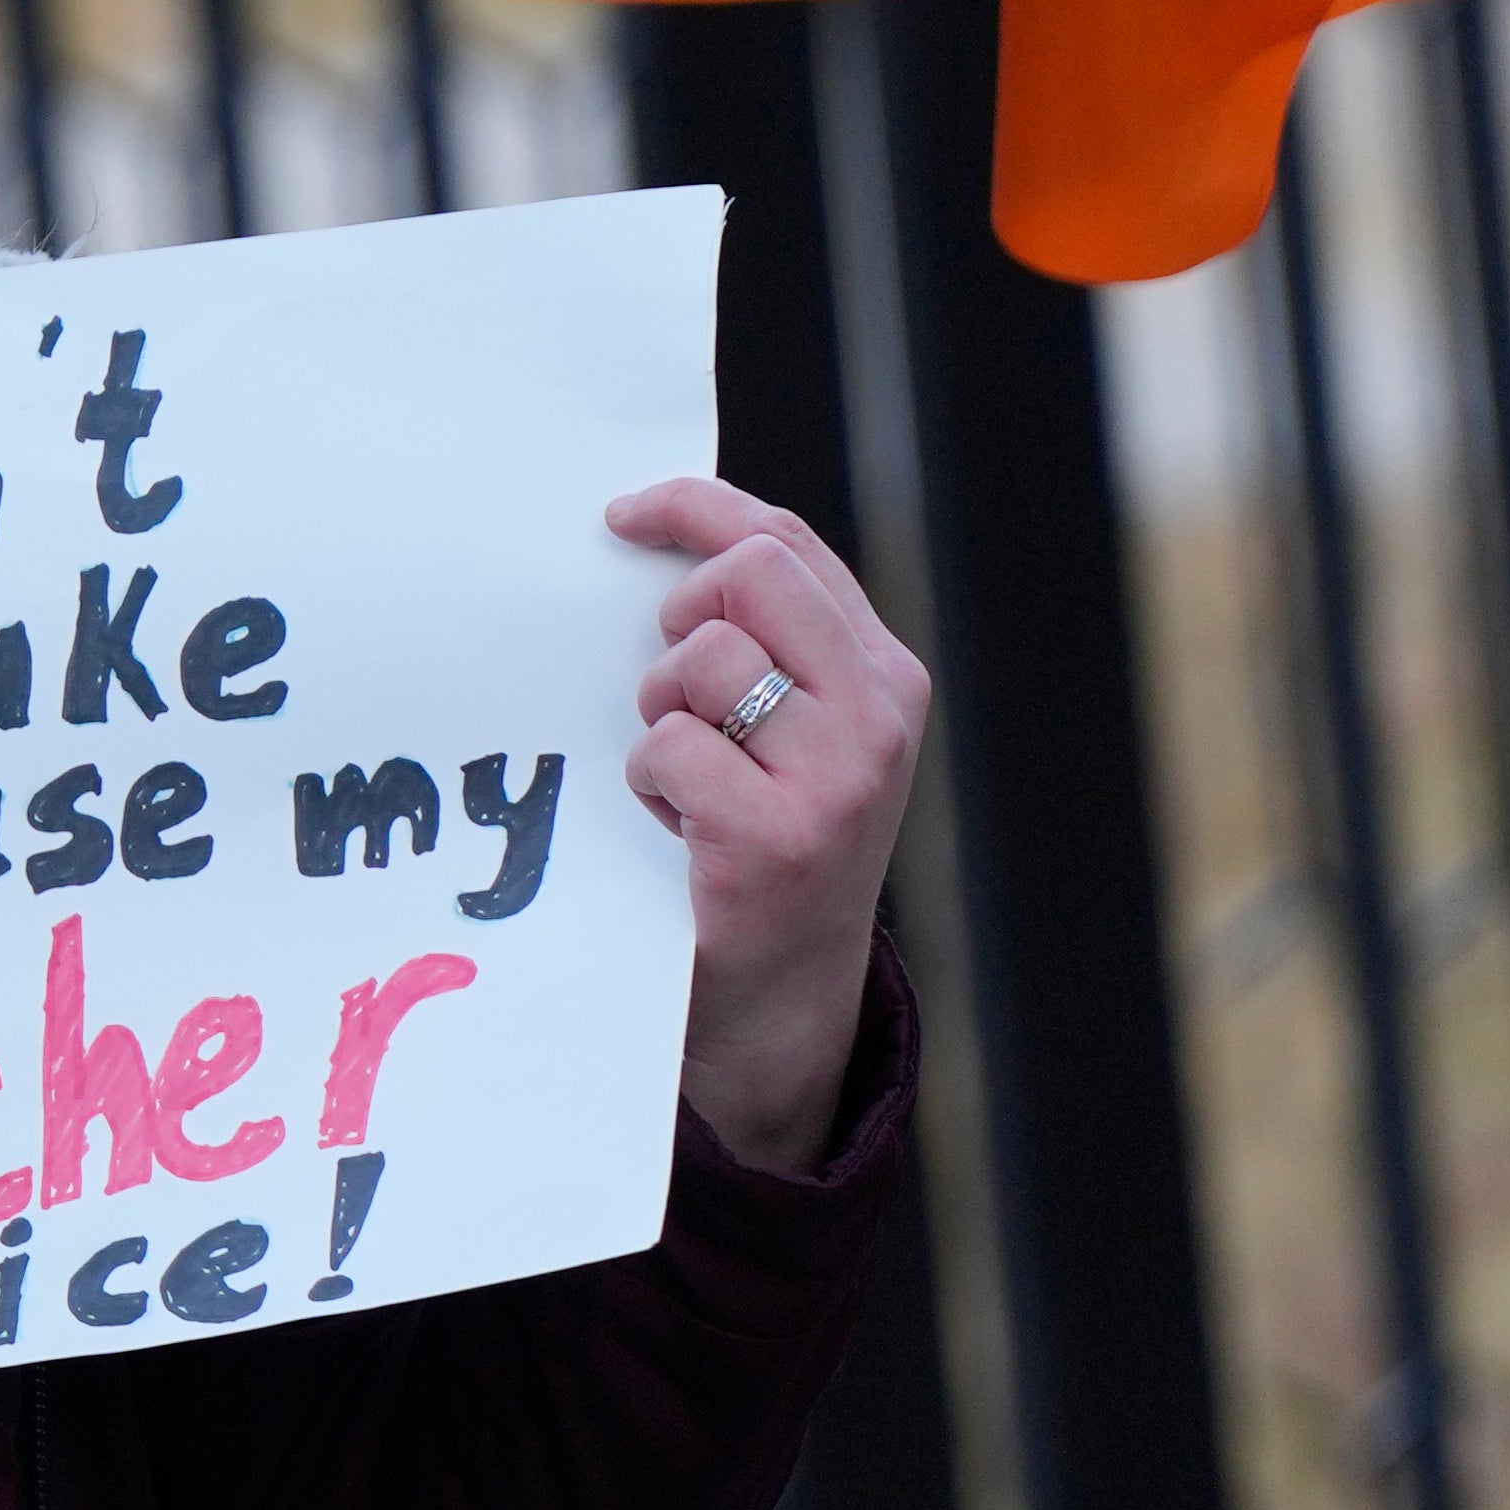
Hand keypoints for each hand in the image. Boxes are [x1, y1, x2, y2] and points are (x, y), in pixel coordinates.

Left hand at [607, 477, 928, 1174]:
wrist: (782, 1001)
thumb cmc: (764, 842)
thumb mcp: (794, 732)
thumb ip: (766, 644)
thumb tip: (666, 541)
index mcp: (885, 674)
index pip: (786, 543)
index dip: (696, 509)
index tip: (623, 514)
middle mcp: (878, 715)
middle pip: (749, 572)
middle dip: (682, 609)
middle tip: (669, 679)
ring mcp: (839, 777)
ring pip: (703, 659)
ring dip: (660, 710)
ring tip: (683, 772)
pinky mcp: (779, 836)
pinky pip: (670, 746)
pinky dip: (649, 779)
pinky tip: (679, 825)